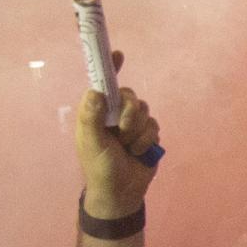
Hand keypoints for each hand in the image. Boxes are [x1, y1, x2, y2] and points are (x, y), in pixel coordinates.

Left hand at [75, 57, 162, 219]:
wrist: (121, 193)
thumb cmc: (100, 168)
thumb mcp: (91, 143)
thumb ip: (91, 117)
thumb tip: (96, 91)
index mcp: (95, 112)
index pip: (102, 83)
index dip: (110, 67)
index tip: (118, 53)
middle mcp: (113, 113)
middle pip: (129, 96)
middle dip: (129, 114)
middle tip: (122, 131)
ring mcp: (131, 123)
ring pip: (143, 110)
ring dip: (138, 131)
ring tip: (129, 148)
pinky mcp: (147, 134)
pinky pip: (154, 124)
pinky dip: (148, 139)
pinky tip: (139, 152)